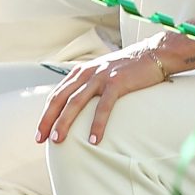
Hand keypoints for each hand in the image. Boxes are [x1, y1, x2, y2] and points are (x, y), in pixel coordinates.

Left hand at [37, 43, 170, 145]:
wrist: (153, 54)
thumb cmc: (128, 68)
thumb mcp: (102, 73)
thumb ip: (88, 85)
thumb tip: (78, 106)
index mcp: (81, 72)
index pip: (56, 95)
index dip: (46, 114)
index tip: (40, 132)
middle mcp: (87, 73)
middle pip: (60, 99)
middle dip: (48, 120)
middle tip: (41, 139)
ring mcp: (101, 77)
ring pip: (76, 102)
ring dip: (65, 122)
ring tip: (59, 140)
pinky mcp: (117, 83)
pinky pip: (104, 106)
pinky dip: (97, 123)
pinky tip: (94, 138)